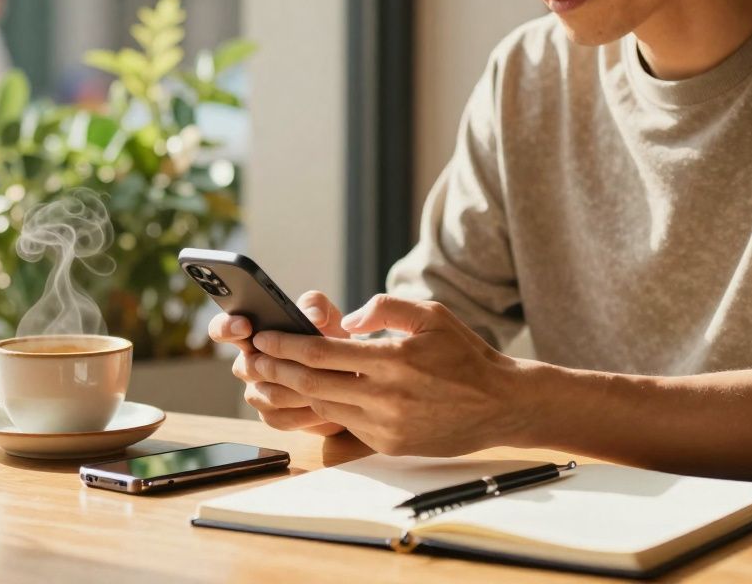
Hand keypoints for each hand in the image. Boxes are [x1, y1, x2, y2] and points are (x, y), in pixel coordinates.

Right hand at [207, 290, 348, 436]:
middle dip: (278, 364)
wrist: (349, 379)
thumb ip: (316, 305)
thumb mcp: (327, 315)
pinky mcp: (273, 417)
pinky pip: (281, 418)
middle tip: (306, 362)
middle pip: (246, 367)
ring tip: (328, 383)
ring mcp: (258, 392)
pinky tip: (328, 405)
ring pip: (269, 394)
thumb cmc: (330, 340)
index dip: (227, 328)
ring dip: (300, 389)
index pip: (222, 329)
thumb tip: (311, 317)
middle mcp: (249, 363)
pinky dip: (306, 413)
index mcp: (254, 334)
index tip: (246, 326)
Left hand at [248, 295, 525, 455]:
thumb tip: (349, 319)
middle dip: (276, 371)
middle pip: (312, 384)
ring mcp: (386, 425)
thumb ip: (386, 307)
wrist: (501, 404)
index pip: (322, 353)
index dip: (286, 345)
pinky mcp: (390, 444)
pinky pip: (345, 425)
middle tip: (251, 360)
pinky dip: (323, 410)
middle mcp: (385, 396)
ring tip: (268, 379)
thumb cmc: (465, 355)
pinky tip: (307, 398)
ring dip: (292, 393)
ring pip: (323, 408)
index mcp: (392, 360)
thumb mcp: (431, 315)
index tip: (263, 337)